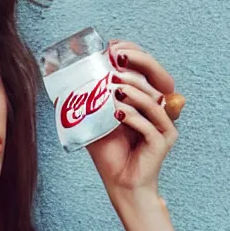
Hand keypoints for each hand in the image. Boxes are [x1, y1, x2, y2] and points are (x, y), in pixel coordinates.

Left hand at [86, 40, 180, 197]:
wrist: (120, 182)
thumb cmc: (109, 153)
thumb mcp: (95, 122)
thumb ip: (89, 102)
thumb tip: (65, 81)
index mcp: (148, 101)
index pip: (148, 70)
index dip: (136, 56)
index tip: (114, 48)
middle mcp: (160, 110)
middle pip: (156, 80)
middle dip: (136, 68)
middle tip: (115, 66)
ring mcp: (164, 125)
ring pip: (152, 101)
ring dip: (132, 92)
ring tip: (113, 88)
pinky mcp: (163, 141)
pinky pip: (149, 125)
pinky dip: (132, 118)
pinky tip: (117, 114)